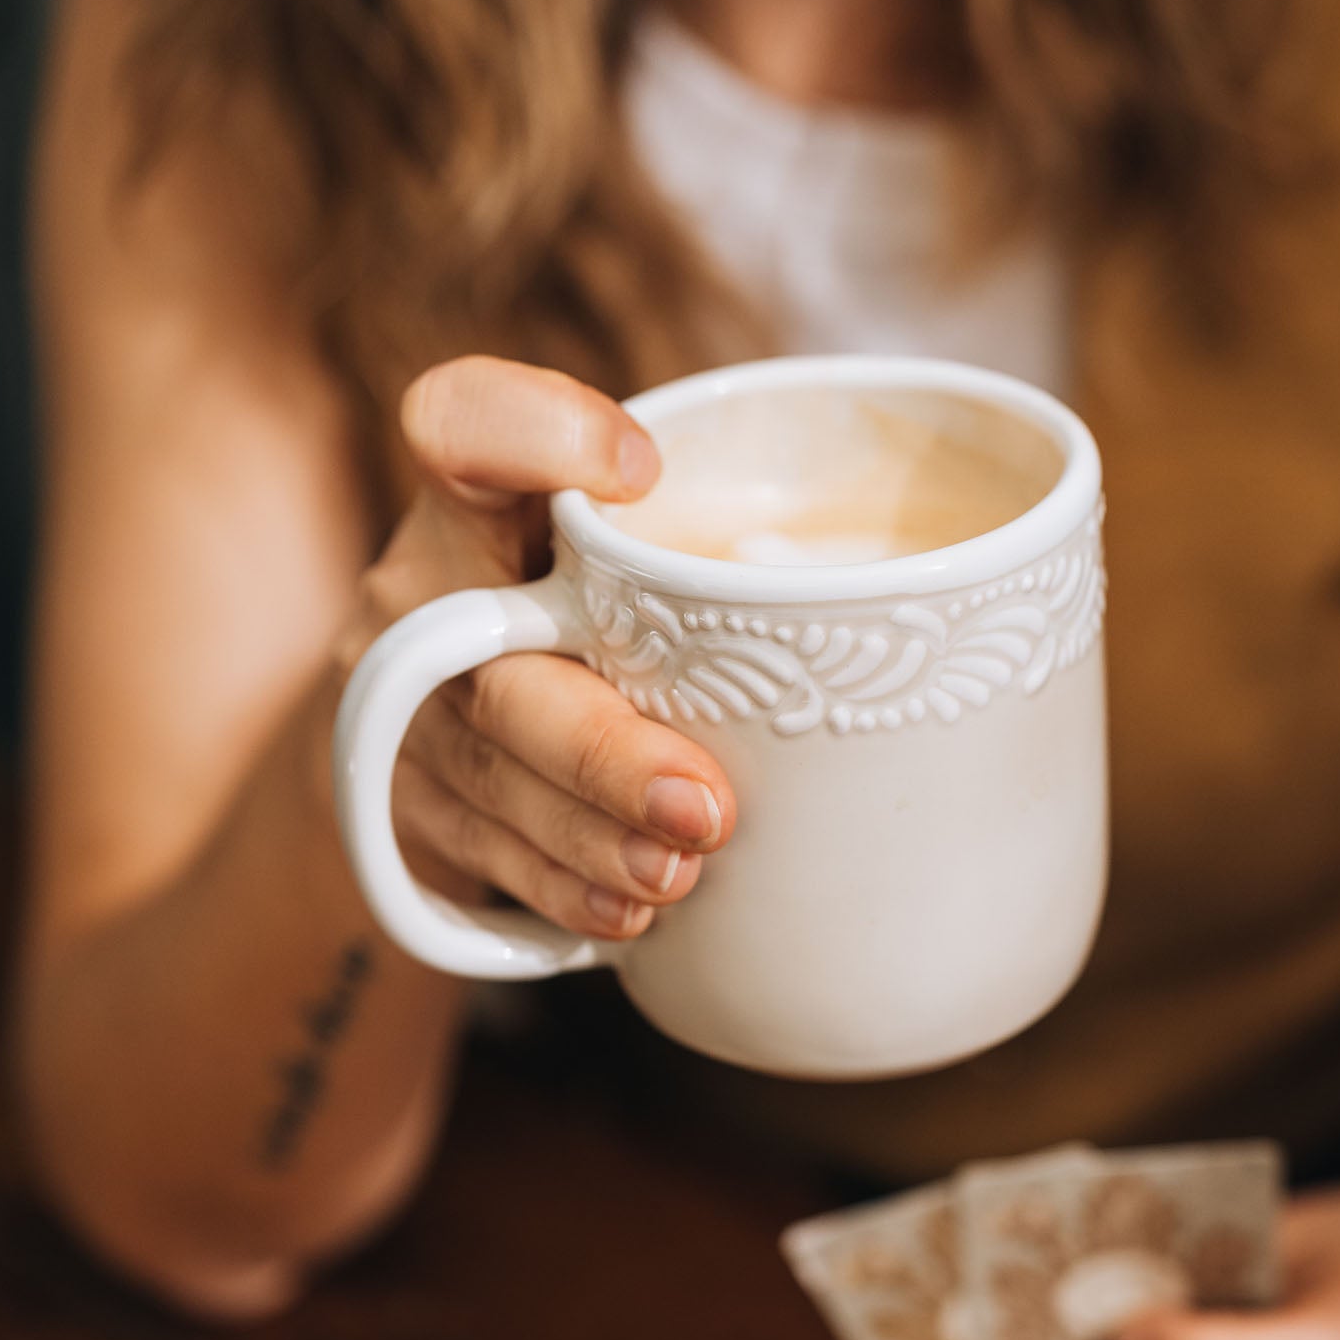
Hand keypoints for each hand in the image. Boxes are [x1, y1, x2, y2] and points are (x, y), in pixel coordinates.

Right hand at [338, 356, 734, 942]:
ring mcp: (399, 713)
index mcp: (481, 501)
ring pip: (491, 780)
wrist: (437, 726)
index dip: (536, 433)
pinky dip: (560, 891)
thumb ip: (722, 550)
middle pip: (495, 665)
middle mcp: (423, 596)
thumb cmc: (599, 621)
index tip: (641, 470)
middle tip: (708, 806)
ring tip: (680, 875)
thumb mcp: (642, 555)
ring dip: (593, 838)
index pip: (465, 423)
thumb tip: (943, 594)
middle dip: (603, 750)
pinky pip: (477, 859)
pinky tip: (628, 916)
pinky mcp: (396, 812)